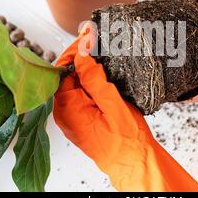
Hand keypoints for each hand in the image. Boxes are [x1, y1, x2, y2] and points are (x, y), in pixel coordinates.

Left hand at [53, 25, 197, 191]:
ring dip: (87, 67)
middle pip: (67, 75)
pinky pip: (82, 93)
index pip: (63, 70)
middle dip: (81, 55)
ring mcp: (73, 116)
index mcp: (68, 109)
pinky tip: (103, 70)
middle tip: (95, 37)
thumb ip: (94, 78)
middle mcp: (65, 113)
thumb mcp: (113, 104)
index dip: (74, 50)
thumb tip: (82, 52)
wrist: (135, 163)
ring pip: (75, 83)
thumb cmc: (126, 141)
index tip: (87, 34)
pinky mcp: (83, 118)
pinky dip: (91, 79)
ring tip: (100, 49)